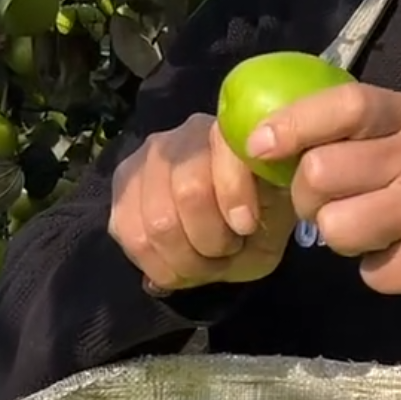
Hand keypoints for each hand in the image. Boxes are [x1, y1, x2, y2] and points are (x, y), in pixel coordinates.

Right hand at [109, 114, 295, 291]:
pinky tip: (175, 265)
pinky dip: (157, 264)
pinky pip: (129, 234)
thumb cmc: (258, 215)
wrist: (227, 218)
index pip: (225, 150)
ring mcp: (147, 159)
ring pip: (156, 221)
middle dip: (210, 241)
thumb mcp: (277, 218)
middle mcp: (185, 136)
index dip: (233, 192)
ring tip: (201, 263)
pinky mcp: (123, 186)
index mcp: (232, 134)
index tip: (245, 227)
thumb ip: (267, 214)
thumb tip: (237, 222)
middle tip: (224, 254)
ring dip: (184, 259)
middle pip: (188, 192)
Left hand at [247, 84, 400, 305]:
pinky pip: (370, 273)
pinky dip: (378, 272)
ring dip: (341, 239)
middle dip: (307, 198)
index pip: (346, 104)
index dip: (293, 123)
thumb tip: (275, 140)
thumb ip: (361, 132)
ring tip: (373, 232)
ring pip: (336, 228)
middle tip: (325, 206)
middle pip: (321, 174)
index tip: (258, 145)